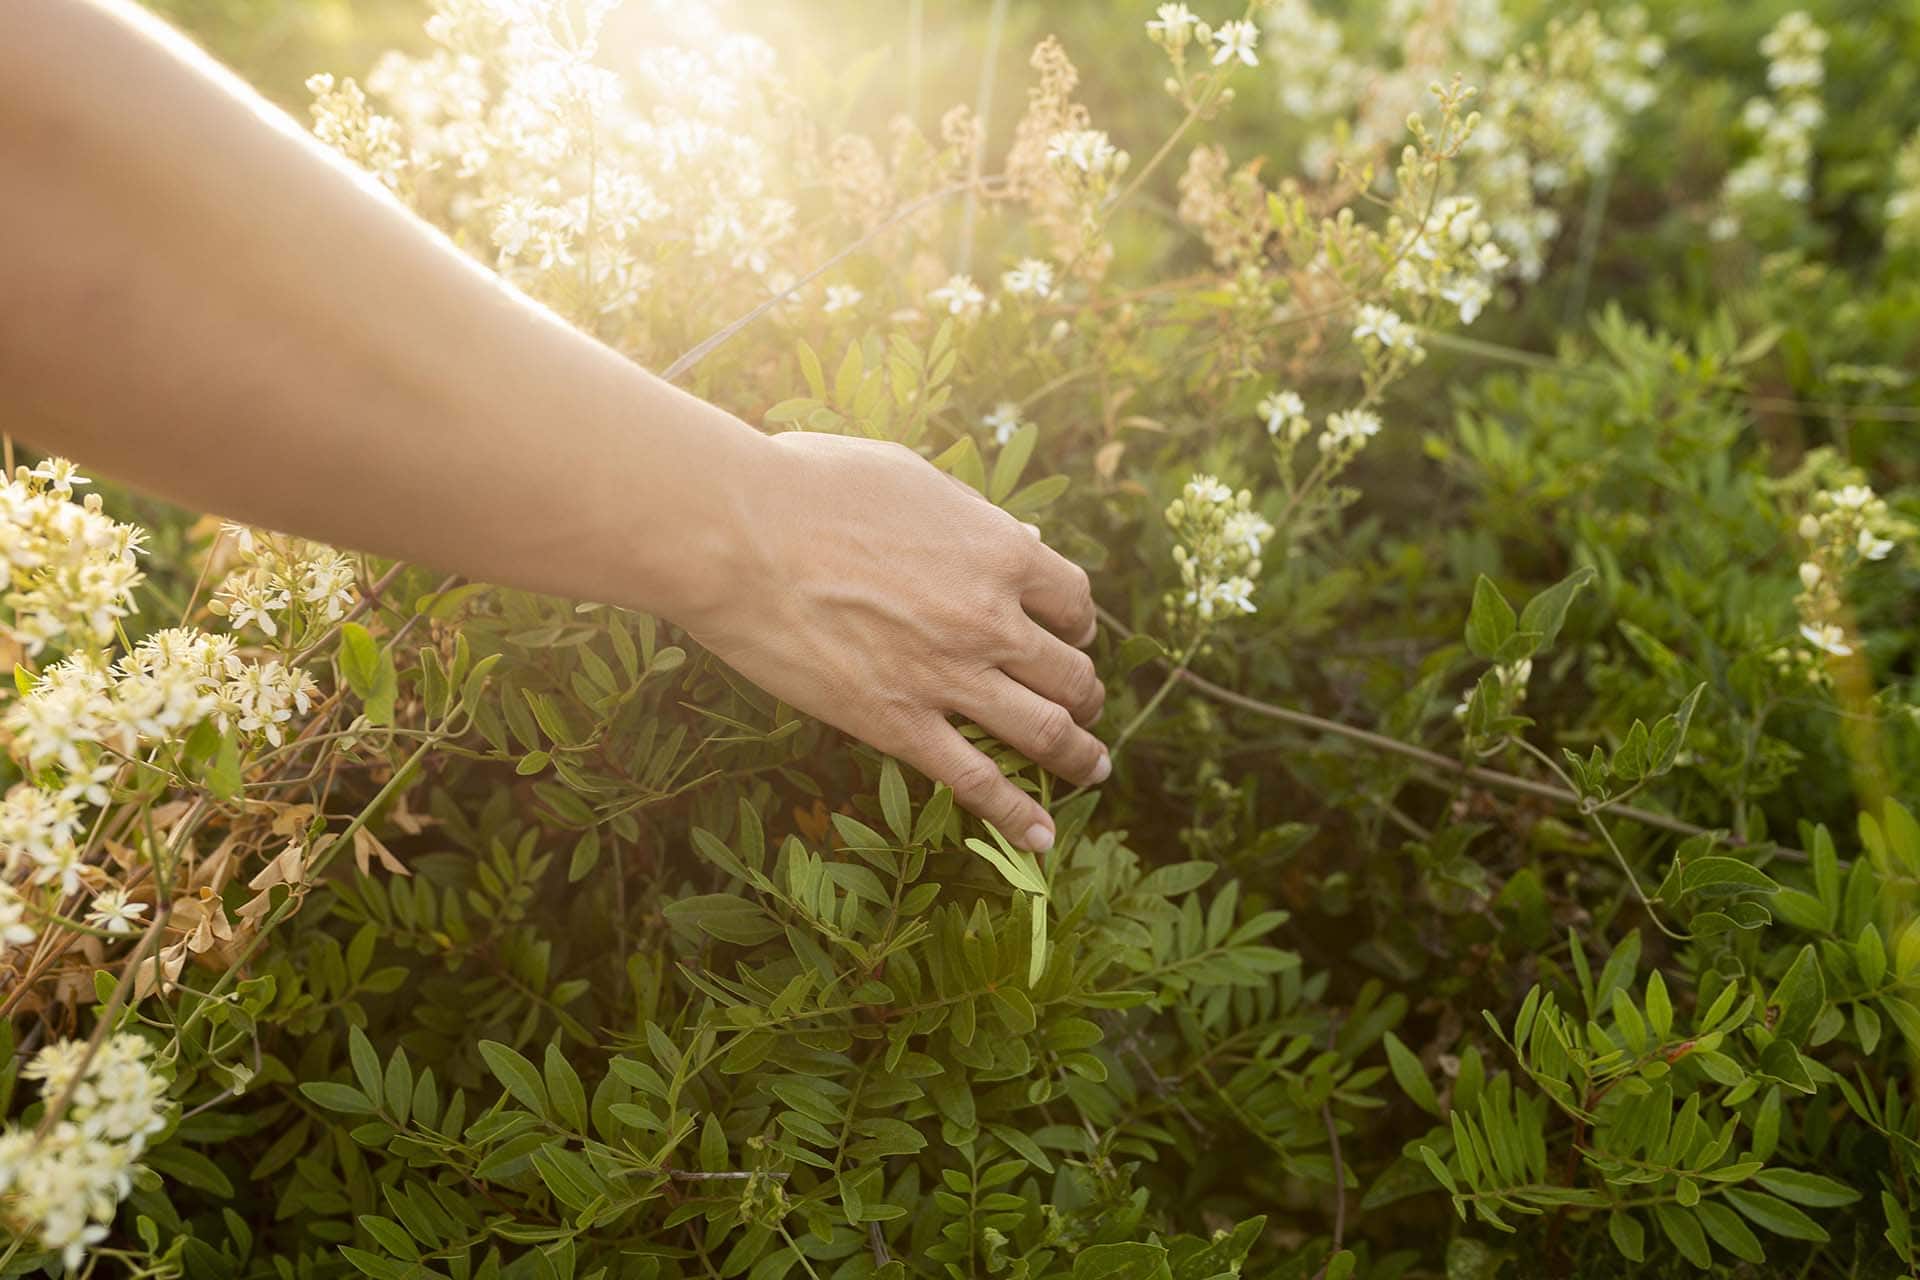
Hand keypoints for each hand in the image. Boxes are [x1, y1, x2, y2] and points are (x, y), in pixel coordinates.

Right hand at [680, 431, 1106, 850]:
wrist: (736, 534)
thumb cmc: (809, 488)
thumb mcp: (910, 477)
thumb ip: (972, 516)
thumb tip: (1021, 541)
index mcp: (998, 552)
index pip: (1073, 600)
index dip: (1079, 623)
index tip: (1071, 634)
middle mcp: (989, 620)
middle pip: (1071, 673)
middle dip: (1086, 693)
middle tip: (1085, 706)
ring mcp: (947, 678)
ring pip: (1045, 732)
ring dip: (1078, 756)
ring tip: (1090, 771)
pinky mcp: (898, 725)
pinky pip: (976, 781)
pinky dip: (1017, 815)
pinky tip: (1040, 838)